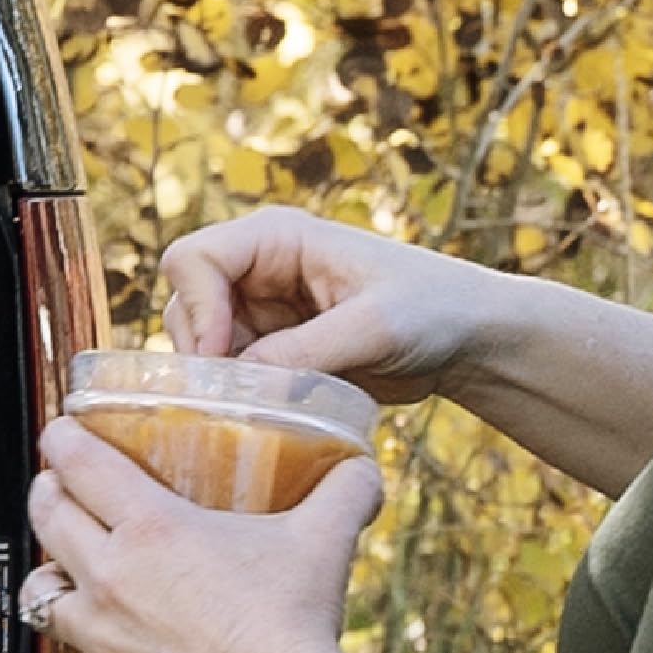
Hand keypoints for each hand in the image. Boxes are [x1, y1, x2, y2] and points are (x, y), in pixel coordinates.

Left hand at [20, 417, 381, 652]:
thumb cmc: (292, 626)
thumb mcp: (323, 539)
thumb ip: (342, 491)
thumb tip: (360, 469)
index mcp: (150, 527)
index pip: (79, 463)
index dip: (62, 440)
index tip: (61, 434)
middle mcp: (111, 578)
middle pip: (47, 518)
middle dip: (47, 494)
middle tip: (58, 487)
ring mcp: (102, 639)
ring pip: (41, 596)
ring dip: (51, 578)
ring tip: (67, 573)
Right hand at [160, 207, 500, 404]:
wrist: (467, 339)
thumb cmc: (432, 310)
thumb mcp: (373, 328)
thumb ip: (304, 353)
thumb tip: (238, 384)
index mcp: (277, 237)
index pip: (192, 259)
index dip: (195, 310)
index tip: (220, 358)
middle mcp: (258, 270)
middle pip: (185, 306)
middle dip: (201, 353)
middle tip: (239, 396)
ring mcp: (262, 312)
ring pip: (200, 348)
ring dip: (219, 381)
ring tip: (264, 405)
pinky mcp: (273, 351)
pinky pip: (229, 376)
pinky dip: (238, 398)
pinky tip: (271, 415)